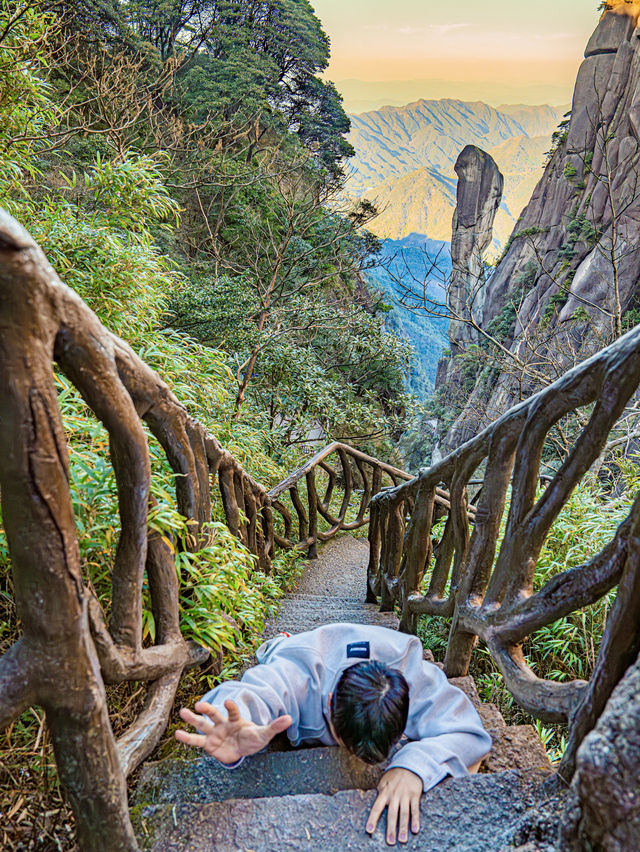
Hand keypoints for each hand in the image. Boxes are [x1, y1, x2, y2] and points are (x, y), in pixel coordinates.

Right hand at [175, 699, 291, 764]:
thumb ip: (274, 726)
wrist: (243, 749)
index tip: (229, 701)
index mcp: (236, 719)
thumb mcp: (264, 734)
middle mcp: (223, 723)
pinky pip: (196, 741)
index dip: (231, 707)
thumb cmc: (253, 738)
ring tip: (182, 712)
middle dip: (207, 709)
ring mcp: (214, 733)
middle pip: (214, 714)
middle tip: (199, 704)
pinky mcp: (208, 744)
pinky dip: (187, 738)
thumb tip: (290, 718)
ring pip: (202, 724)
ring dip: (193, 719)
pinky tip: (177, 734)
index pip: (233, 711)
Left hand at [366, 768, 421, 845]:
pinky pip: (415, 809)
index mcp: (384, 792)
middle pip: (392, 814)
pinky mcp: (415, 795)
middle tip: (390, 841)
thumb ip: (380, 794)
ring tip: (402, 840)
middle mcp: (394, 795)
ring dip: (403, 827)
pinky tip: (415, 830)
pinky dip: (415, 820)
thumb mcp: (383, 782)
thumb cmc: (394, 777)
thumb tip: (374, 807)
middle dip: (391, 828)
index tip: (369, 830)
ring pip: (404, 813)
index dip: (373, 819)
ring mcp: (405, 795)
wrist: (409, 765)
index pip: (377, 807)